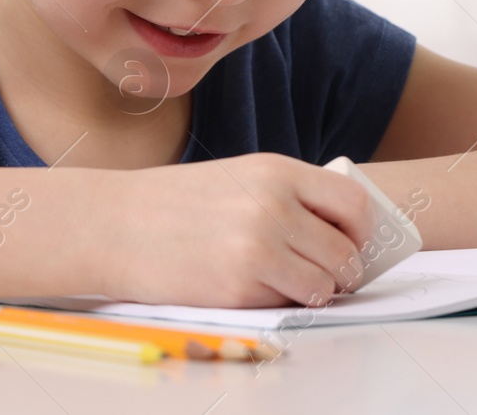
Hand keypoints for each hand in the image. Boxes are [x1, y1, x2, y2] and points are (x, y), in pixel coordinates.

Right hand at [95, 153, 375, 307]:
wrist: (114, 225)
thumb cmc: (175, 202)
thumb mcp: (240, 176)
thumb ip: (288, 194)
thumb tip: (338, 227)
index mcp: (277, 172)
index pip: (354, 203)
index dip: (362, 230)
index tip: (354, 241)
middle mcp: (274, 207)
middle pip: (345, 250)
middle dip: (344, 269)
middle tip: (330, 274)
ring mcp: (258, 249)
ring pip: (324, 284)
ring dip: (317, 291)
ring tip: (295, 284)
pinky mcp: (238, 289)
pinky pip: (288, 304)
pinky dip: (284, 303)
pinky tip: (261, 289)